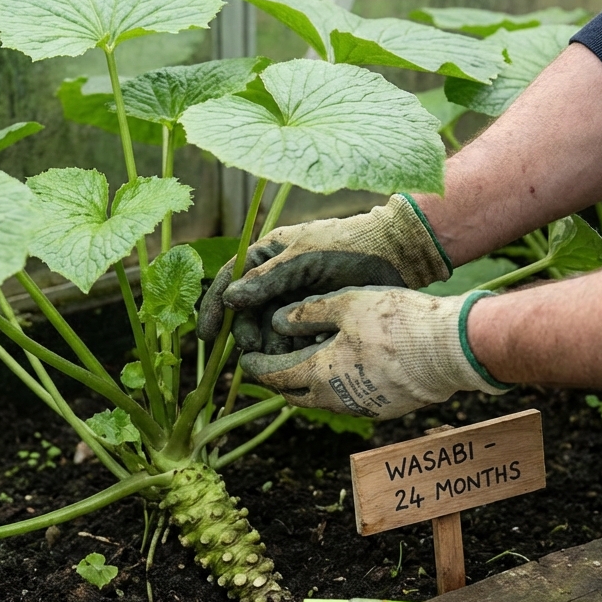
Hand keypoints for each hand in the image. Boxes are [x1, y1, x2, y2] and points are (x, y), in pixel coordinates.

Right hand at [196, 194, 451, 345]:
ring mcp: (292, 300)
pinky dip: (292, 349)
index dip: (214, 310)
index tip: (207, 337)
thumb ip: (267, 281)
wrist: (393, 254)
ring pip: (269, 331)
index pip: (228, 283)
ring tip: (285, 355)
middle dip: (249, 335)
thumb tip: (231, 300)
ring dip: (272, 346)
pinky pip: (292, 339)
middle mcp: (274, 280)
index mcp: (265, 256)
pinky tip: (302, 355)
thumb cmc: (347, 246)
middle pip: (247, 314)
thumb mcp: (304, 259)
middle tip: (256, 353)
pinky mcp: (311, 318)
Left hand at [238, 287, 510, 418]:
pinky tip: (340, 366)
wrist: (449, 351)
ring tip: (303, 360)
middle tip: (268, 361)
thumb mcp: (346, 305)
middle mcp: (333, 399)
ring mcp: (359, 408)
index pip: (272, 375)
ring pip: (319, 399)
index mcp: (318, 374)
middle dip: (276, 378)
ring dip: (305, 382)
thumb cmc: (396, 323)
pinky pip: (345, 399)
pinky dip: (333, 385)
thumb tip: (276, 321)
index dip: (254, 364)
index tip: (245, 355)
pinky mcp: (381, 410)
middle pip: (291, 393)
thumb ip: (306, 313)